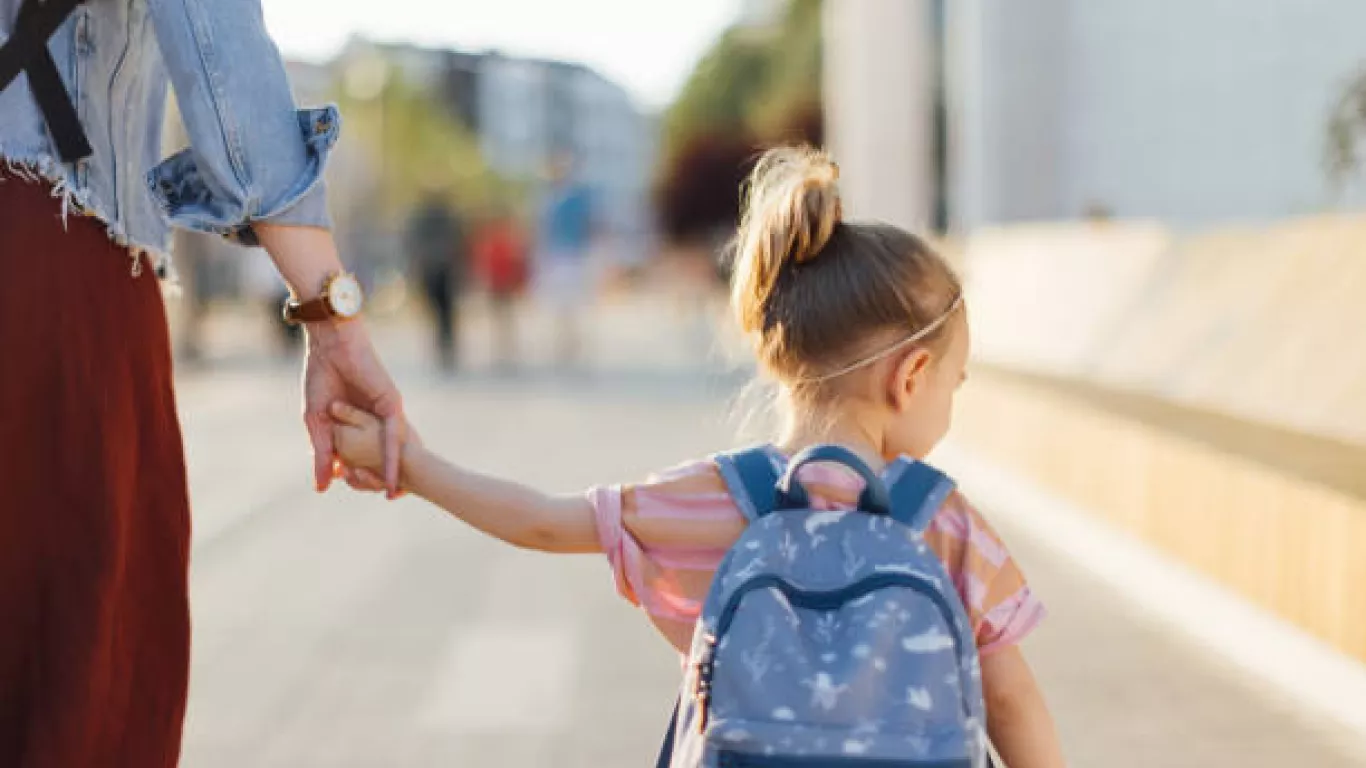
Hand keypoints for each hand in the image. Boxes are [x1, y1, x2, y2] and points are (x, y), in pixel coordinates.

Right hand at [303, 320, 404, 496]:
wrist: (328, 345)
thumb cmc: (320, 376)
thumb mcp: (317, 423)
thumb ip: (321, 454)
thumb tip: (322, 487)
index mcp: (360, 421)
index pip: (365, 453)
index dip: (363, 472)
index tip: (358, 489)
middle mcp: (377, 419)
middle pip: (383, 454)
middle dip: (384, 475)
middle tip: (388, 498)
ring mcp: (386, 413)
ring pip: (391, 448)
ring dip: (390, 471)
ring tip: (393, 494)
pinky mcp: (392, 405)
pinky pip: (392, 437)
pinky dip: (391, 459)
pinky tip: (391, 477)